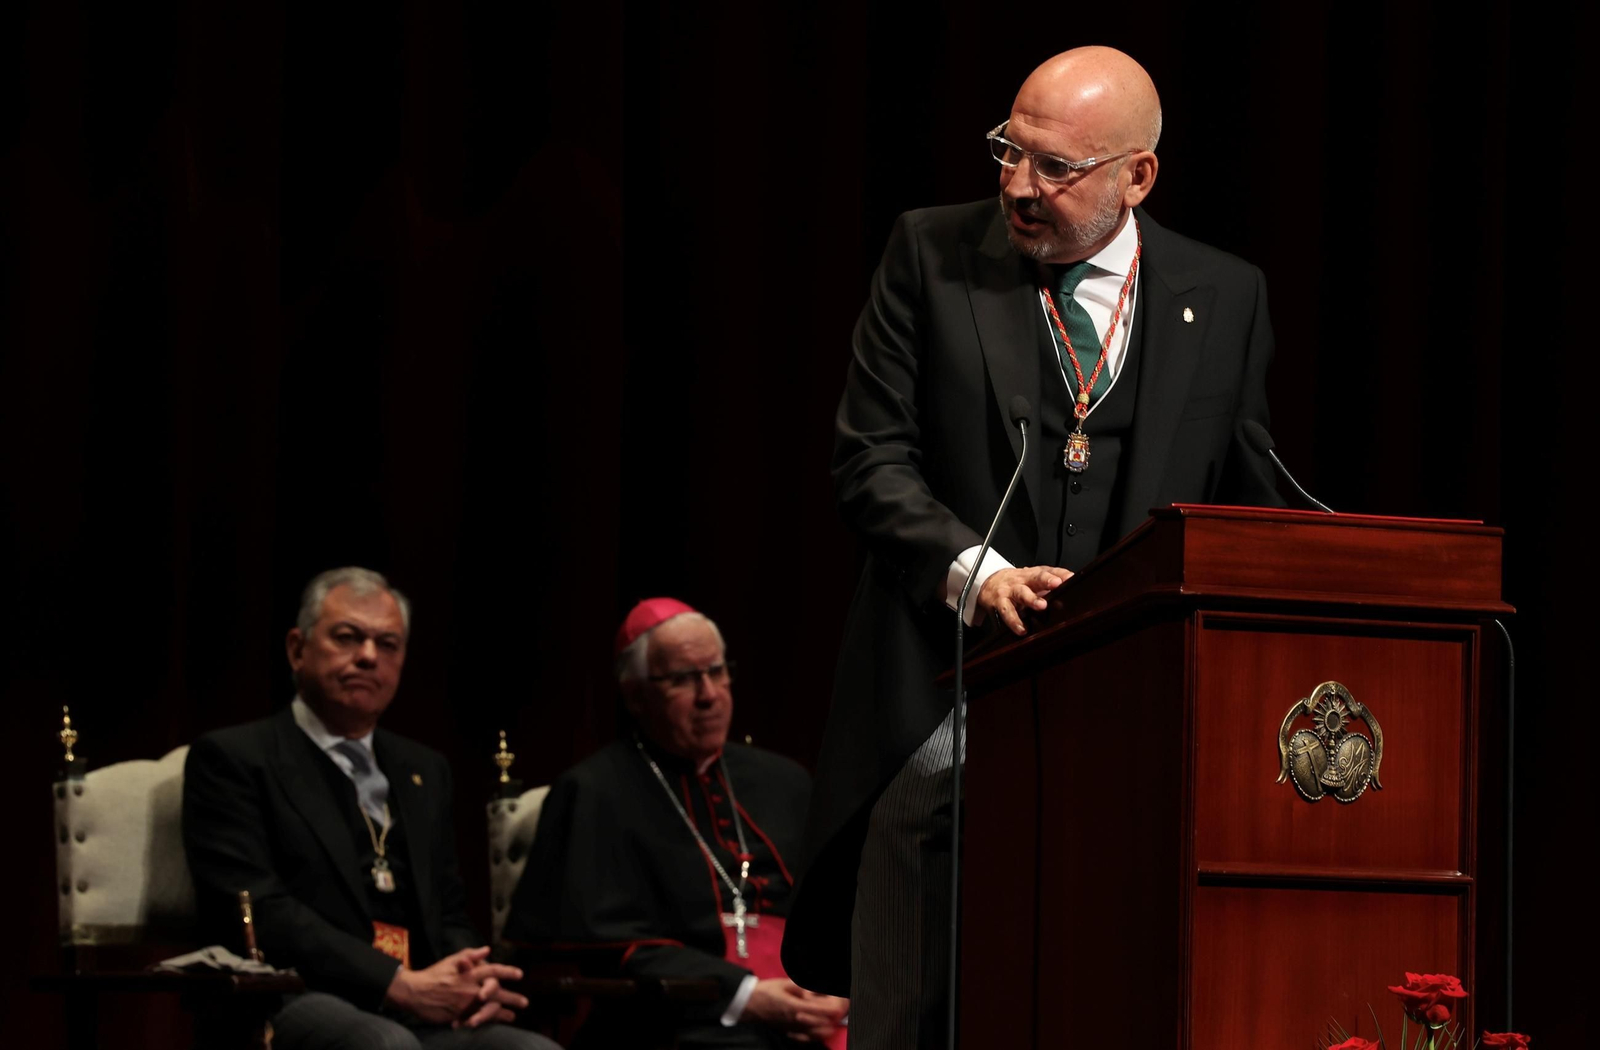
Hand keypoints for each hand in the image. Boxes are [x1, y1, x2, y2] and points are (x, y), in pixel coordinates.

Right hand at [384, 946, 526, 1026]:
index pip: (493, 971)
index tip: (520, 975)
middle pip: (496, 993)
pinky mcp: (458, 1016)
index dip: (508, 972)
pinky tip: (494, 1023)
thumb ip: (470, 955)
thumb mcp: (451, 960)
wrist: (414, 992)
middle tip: (525, 1003)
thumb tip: (487, 950)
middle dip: (512, 998)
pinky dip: (486, 1021)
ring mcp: (464, 1004)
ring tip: (512, 1017)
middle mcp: (470, 989)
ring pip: (488, 1009)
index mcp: (469, 973)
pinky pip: (476, 1019)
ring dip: (502, 1014)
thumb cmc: (434, 974)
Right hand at [742, 979, 848, 1039]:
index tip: (839, 1007)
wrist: (748, 1005)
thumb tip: (814, 991)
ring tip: (829, 1021)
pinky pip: (805, 1038)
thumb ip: (801, 987)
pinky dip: (814, 1035)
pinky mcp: (788, 1032)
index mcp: (795, 1006)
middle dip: (830, 1020)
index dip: (830, 1009)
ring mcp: (792, 1028)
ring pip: (814, 1034)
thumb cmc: (766, 992)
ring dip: (824, 1028)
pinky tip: (818, 1030)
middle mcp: (795, 1020)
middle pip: (819, 1025)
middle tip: (836, 1012)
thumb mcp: (784, 983)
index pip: (818, 1010)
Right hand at [975, 565, 1072, 634]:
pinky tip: (1021, 628)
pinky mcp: (1000, 602)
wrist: (990, 583)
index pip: (1049, 571)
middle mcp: (1023, 580)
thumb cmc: (1017, 584)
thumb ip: (1050, 588)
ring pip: (1021, 593)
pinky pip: (1007, 612)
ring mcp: (1011, 590)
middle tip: (1056, 584)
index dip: (1060, 573)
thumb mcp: (1033, 582)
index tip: (1070, 577)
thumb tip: (1073, 596)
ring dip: (1031, 599)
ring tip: (1041, 606)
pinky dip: (1014, 621)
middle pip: (1036, 577)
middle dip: (1046, 580)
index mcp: (1034, 574)